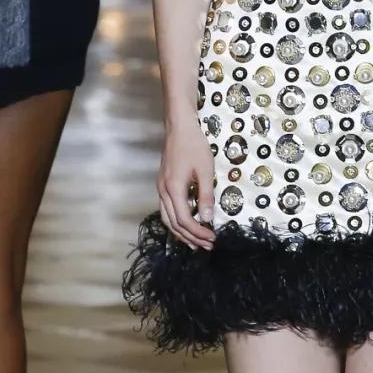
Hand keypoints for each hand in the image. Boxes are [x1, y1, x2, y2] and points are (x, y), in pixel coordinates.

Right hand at [156, 121, 215, 250]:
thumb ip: (206, 195)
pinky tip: (186, 225)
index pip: (184, 220)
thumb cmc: (194, 145)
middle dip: (190, 237)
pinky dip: (176, 222)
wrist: (179, 127)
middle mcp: (163, 191)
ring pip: (167, 219)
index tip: (212, 239)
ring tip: (195, 243)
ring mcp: (161, 188)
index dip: (198, 232)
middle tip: (206, 246)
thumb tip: (207, 219)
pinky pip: (166, 210)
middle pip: (173, 223)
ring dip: (181, 233)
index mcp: (173, 188)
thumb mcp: (205, 170)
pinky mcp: (163, 184)